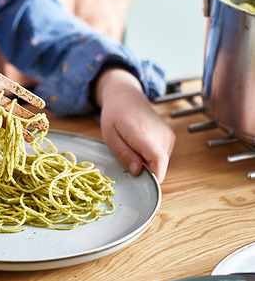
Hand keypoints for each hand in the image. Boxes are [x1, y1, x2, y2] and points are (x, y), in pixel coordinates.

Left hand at [94, 68, 175, 182]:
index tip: (145, 184)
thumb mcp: (111, 137)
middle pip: (159, 165)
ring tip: (132, 148)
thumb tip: (138, 172)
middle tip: (128, 159)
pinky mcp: (170, 137)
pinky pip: (162, 156)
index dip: (154, 176)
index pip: (158, 159)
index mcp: (143, 133)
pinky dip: (151, 157)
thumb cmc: (115, 115)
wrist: (126, 96)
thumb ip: (124, 154)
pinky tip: (140, 146)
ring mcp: (168, 135)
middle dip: (145, 170)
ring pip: (161, 161)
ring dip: (147, 163)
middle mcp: (161, 134)